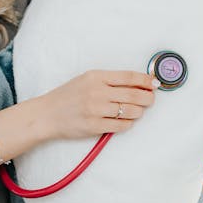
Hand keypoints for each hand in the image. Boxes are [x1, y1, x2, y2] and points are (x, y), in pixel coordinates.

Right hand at [42, 70, 156, 140]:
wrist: (47, 114)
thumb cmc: (68, 96)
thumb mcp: (87, 80)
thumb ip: (109, 81)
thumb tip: (138, 83)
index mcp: (96, 76)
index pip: (129, 76)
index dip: (146, 80)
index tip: (154, 83)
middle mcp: (97, 92)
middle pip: (134, 94)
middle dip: (148, 98)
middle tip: (150, 99)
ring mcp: (96, 110)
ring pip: (131, 111)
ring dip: (138, 112)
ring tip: (136, 111)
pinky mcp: (94, 126)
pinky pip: (121, 126)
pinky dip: (128, 123)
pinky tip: (125, 121)